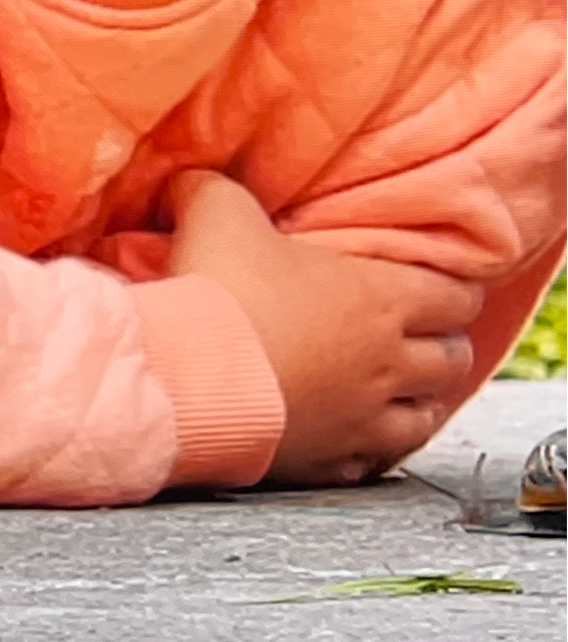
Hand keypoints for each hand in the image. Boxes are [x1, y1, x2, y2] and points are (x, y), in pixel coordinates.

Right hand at [166, 172, 481, 487]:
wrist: (184, 381)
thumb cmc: (215, 295)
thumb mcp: (217, 214)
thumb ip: (215, 189)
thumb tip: (192, 178)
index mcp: (382, 298)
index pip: (457, 296)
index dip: (449, 291)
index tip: (430, 288)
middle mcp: (387, 362)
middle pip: (452, 360)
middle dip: (439, 348)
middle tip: (415, 340)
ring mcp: (362, 418)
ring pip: (424, 418)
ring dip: (415, 403)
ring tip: (395, 394)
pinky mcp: (327, 461)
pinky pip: (370, 463)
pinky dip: (366, 449)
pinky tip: (347, 436)